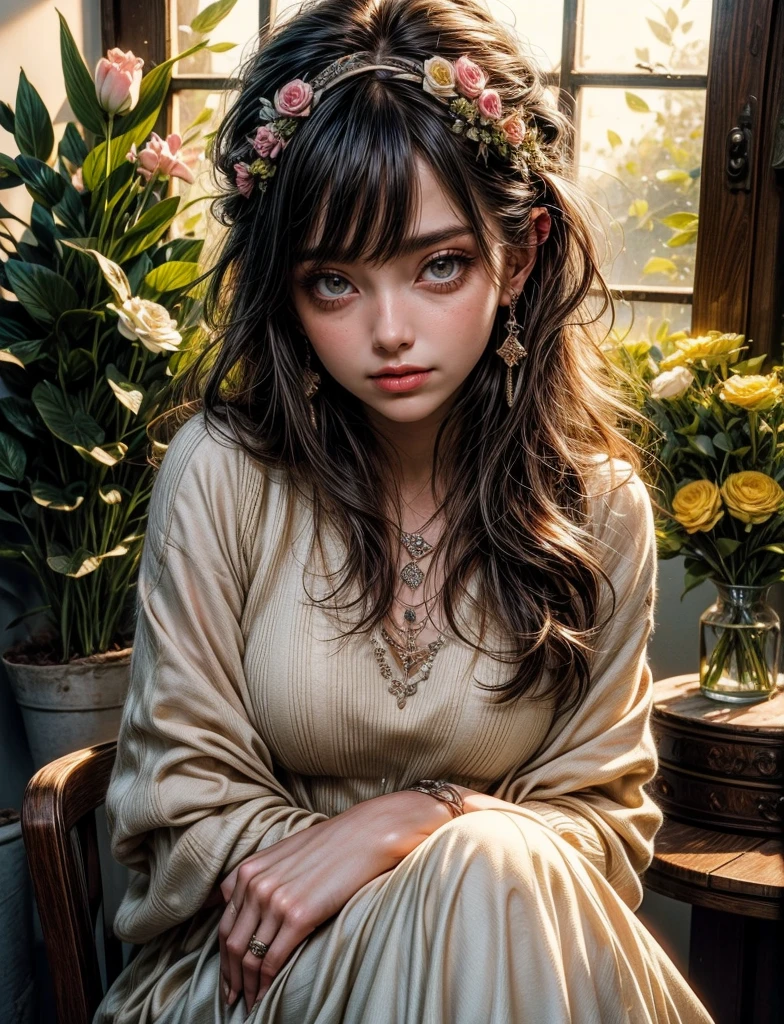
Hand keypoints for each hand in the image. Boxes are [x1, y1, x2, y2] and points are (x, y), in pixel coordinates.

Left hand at [217, 791, 444, 1013]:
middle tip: (232, 998)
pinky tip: (267, 997)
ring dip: (247, 986)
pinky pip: (273, 960)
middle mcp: (256, 884)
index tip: (227, 976)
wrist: (366, 834)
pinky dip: (266, 985)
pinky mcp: (298, 915)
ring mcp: (275, 900)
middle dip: (229, 977)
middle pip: (231, 943)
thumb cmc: (332, 844)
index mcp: (249, 869)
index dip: (223, 955)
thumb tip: (249, 907)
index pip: (225, 923)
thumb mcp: (285, 853)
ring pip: (249, 957)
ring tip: (249, 1004)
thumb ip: (262, 876)